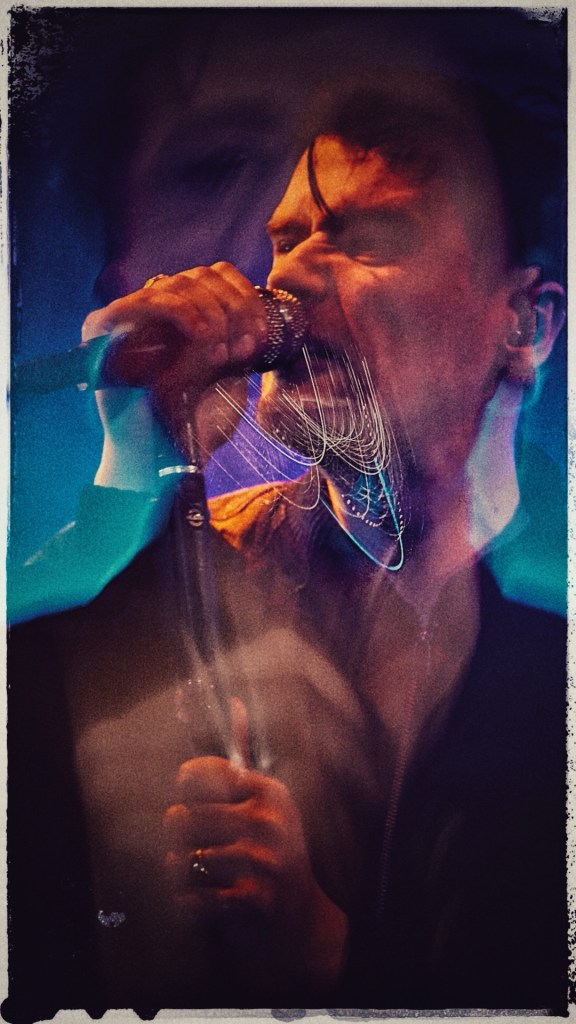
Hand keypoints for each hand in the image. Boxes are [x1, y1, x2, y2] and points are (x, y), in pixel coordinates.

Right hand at [82, 263, 268, 488]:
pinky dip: (180, 311)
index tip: (261, 335)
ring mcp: (127, 318)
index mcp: (184, 320)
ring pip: (178, 283)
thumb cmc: (195, 427)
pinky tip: (202, 335)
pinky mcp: (103, 328)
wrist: (162, 464)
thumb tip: (251, 321)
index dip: (244, 297)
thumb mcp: (228, 378)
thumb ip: (236, 344)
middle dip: (234, 307)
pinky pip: (145, 300)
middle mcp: (155, 314)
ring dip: (212, 311)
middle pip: (200, 275)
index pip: (216, 276)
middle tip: (248, 343)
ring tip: (224, 348)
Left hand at [163, 700, 347, 996]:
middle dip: (176, 835)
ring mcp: (264, 861)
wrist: (300, 922)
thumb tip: (233, 699)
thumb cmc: (271, 850)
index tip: (191, 798)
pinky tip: (198, 901)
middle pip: (181, 817)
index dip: (184, 789)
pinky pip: (194, 898)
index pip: (199, 774)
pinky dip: (187, 904)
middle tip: (190, 842)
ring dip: (179, 870)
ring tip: (194, 871)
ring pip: (182, 859)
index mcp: (267, 791)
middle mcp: (268, 821)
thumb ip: (241, 754)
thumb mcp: (264, 798)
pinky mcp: (256, 900)